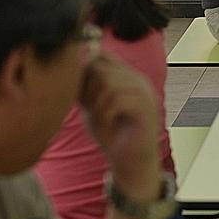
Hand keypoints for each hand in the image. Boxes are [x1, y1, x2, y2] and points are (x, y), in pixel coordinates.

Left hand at [77, 55, 160, 200]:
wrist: (130, 163)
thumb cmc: (112, 134)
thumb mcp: (93, 105)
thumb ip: (85, 86)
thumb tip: (71, 67)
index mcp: (126, 76)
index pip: (102, 55)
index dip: (84, 69)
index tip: (80, 92)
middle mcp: (138, 80)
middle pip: (102, 67)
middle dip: (88, 88)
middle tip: (88, 108)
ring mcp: (144, 93)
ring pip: (109, 83)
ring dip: (97, 103)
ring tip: (98, 117)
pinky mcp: (147, 109)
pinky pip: (119, 100)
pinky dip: (106, 113)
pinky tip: (107, 123)